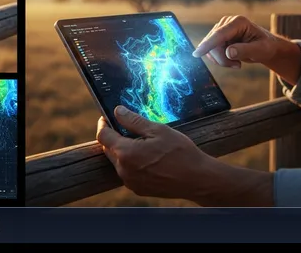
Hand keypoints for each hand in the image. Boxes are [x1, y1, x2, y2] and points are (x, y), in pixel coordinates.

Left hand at [96, 106, 214, 199]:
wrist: (197, 179)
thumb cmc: (180, 152)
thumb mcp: (158, 130)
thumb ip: (134, 121)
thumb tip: (118, 111)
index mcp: (126, 153)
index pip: (103, 136)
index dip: (103, 124)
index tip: (107, 117)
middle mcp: (123, 170)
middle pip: (108, 150)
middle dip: (113, 137)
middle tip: (126, 127)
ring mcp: (131, 182)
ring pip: (118, 162)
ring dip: (123, 151)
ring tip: (141, 143)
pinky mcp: (139, 189)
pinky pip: (128, 173)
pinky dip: (132, 164)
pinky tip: (148, 158)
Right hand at [192, 15, 281, 68]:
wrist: (265, 47)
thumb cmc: (265, 47)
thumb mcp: (260, 50)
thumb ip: (245, 50)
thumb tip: (228, 52)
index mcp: (238, 22)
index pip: (219, 34)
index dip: (208, 44)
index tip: (197, 54)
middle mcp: (227, 23)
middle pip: (213, 44)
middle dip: (222, 59)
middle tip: (238, 66)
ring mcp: (221, 29)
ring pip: (210, 49)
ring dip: (222, 61)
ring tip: (237, 63)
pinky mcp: (218, 37)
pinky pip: (211, 52)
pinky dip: (220, 60)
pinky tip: (232, 60)